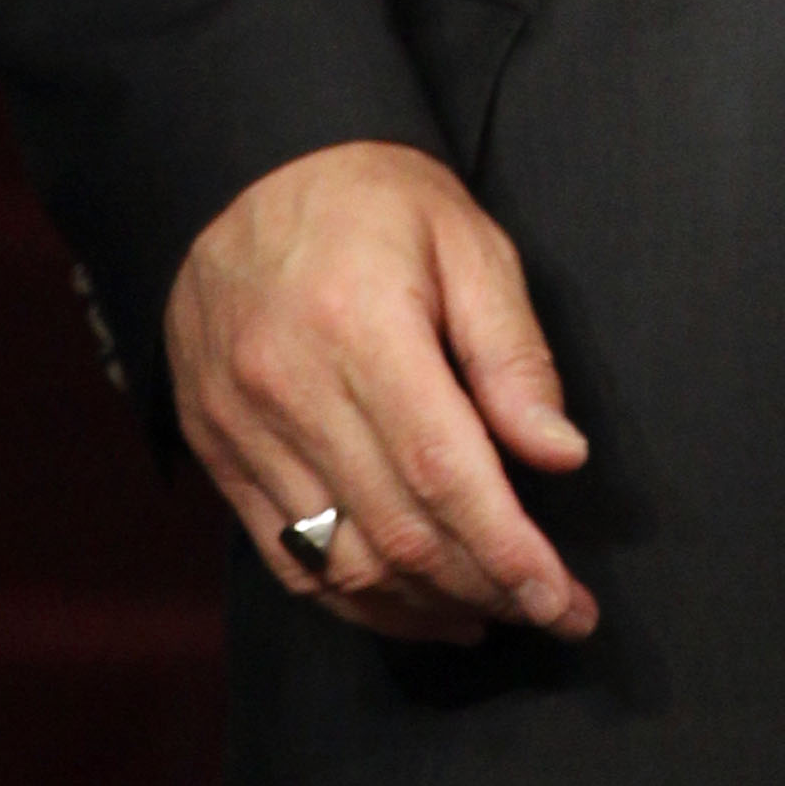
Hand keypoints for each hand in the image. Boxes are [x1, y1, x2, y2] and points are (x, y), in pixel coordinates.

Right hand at [165, 139, 598, 648]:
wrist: (244, 170)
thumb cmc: (374, 198)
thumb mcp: (467, 241)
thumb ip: (513, 353)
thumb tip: (560, 456)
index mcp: (361, 327)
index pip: (445, 475)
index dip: (510, 554)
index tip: (567, 602)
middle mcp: (291, 391)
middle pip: (398, 533)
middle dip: (487, 590)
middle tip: (554, 612)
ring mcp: (242, 430)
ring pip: (342, 564)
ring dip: (426, 607)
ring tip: (494, 614)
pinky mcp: (217, 453)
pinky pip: (288, 559)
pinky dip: (356, 599)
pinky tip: (412, 605)